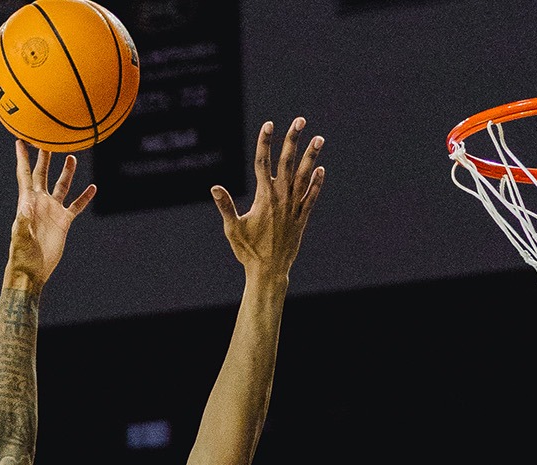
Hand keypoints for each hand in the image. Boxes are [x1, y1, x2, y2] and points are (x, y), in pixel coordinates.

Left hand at [5, 141, 96, 287]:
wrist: (33, 269)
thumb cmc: (22, 255)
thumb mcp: (21, 237)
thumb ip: (24, 222)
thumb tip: (26, 206)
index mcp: (27, 202)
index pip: (24, 174)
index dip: (22, 158)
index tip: (20, 140)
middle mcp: (40, 202)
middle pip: (42, 174)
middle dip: (45, 157)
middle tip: (48, 139)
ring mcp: (52, 210)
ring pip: (61, 186)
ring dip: (66, 172)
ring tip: (72, 156)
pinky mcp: (63, 221)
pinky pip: (76, 205)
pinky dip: (84, 197)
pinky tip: (92, 188)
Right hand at [212, 117, 324, 279]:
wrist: (269, 271)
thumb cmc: (248, 251)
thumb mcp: (232, 229)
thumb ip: (226, 206)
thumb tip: (215, 187)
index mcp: (264, 197)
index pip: (263, 163)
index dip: (265, 142)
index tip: (269, 124)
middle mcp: (281, 198)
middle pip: (288, 162)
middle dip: (293, 140)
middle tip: (300, 120)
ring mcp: (294, 207)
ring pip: (305, 176)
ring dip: (312, 156)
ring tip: (319, 139)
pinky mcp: (302, 218)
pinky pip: (312, 196)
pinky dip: (316, 183)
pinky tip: (321, 170)